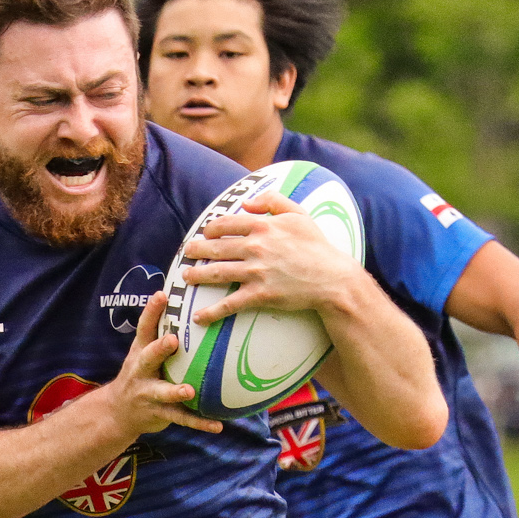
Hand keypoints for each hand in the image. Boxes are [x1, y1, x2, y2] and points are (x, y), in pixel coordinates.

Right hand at [105, 290, 223, 439]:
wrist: (117, 412)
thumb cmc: (140, 374)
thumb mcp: (143, 352)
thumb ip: (160, 333)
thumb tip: (192, 306)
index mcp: (140, 352)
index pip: (144, 328)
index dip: (151, 311)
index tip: (162, 294)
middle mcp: (141, 371)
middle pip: (148, 357)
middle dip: (159, 349)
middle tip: (173, 340)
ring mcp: (148, 393)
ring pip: (162, 392)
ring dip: (175, 392)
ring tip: (189, 391)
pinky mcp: (158, 414)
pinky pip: (180, 419)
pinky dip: (199, 423)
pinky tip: (217, 426)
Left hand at [180, 191, 364, 322]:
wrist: (332, 278)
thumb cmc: (317, 246)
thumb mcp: (299, 213)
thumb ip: (273, 200)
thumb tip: (248, 203)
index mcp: (262, 226)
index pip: (226, 224)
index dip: (211, 228)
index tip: (206, 233)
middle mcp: (255, 247)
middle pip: (215, 248)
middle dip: (196, 250)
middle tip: (186, 253)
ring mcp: (256, 272)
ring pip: (217, 273)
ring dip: (197, 276)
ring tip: (186, 278)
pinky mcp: (260, 295)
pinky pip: (230, 304)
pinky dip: (212, 312)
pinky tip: (198, 317)